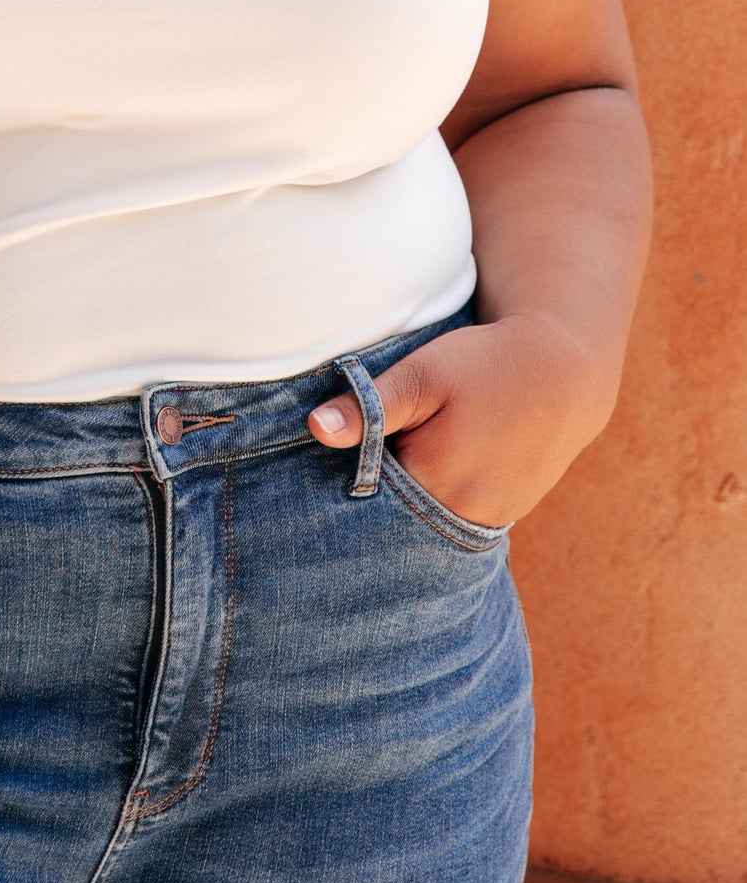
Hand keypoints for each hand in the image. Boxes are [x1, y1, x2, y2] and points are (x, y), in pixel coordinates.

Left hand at [307, 312, 617, 528]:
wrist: (565, 372)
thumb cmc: (488, 364)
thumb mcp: (425, 373)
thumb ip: (373, 404)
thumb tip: (317, 429)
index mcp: (434, 480)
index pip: (365, 492)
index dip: (351, 466)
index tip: (349, 442)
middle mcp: (463, 513)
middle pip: (397, 511)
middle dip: (380, 485)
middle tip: (386, 441)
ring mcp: (489, 518)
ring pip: (427, 516)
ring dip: (412, 492)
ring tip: (418, 447)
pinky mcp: (507, 512)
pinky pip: (457, 514)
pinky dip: (442, 494)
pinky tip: (442, 463)